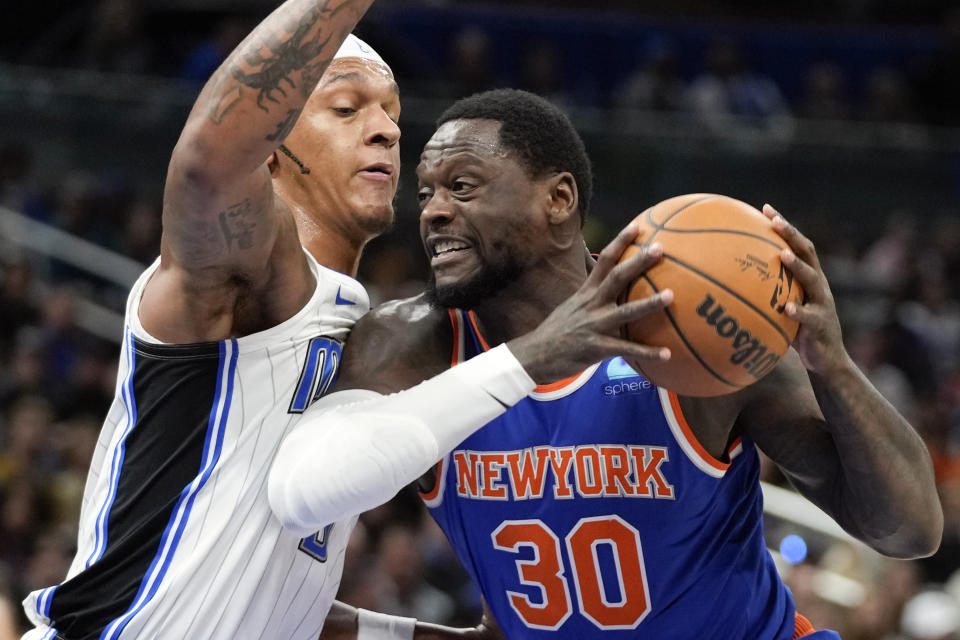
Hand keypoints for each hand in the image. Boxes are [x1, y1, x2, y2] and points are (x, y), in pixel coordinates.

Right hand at [508, 220, 673, 384]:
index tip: (638, 225)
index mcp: (587, 293)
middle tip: (660, 248)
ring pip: (626, 312)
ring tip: (671, 295)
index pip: (604, 260)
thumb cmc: (557, 332)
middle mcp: (592, 304)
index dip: (621, 241)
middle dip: (639, 261)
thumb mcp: (572, 307)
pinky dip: (647, 352)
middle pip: (618, 277)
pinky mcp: (597, 348)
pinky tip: (667, 354)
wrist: (534, 356)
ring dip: (649, 303)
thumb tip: (612, 290)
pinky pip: (626, 349)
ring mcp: (595, 326)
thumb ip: (592, 298)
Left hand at [763, 204, 848, 375]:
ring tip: (781, 255)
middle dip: (792, 234)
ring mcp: (823, 304)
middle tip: (774, 220)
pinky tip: (785, 308)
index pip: (797, 245)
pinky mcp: (822, 326)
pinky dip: (798, 312)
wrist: (827, 362)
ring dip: (797, 266)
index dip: (784, 226)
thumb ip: (765, 294)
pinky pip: (809, 318)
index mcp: (809, 278)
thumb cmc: (798, 333)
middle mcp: (819, 286)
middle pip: (808, 252)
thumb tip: (727, 284)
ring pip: (813, 280)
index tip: (765, 208)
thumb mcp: (782, 309)